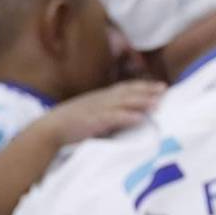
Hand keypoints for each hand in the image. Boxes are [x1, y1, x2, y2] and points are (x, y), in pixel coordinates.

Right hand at [45, 80, 164, 144]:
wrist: (50, 128)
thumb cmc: (70, 123)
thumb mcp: (91, 112)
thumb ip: (108, 112)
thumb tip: (126, 116)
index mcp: (101, 97)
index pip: (126, 88)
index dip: (143, 86)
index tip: (159, 86)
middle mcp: (102, 99)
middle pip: (129, 92)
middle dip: (148, 90)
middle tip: (165, 89)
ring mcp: (98, 109)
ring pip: (124, 103)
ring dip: (142, 102)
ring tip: (158, 103)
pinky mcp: (94, 122)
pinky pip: (113, 118)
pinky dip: (127, 117)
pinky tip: (139, 118)